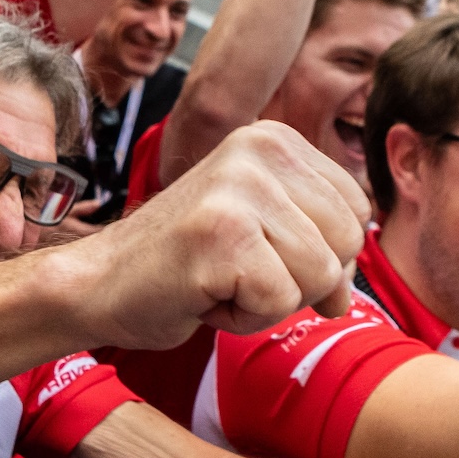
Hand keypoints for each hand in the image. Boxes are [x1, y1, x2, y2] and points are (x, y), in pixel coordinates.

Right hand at [59, 121, 369, 347]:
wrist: (100, 283)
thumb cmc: (183, 264)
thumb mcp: (264, 234)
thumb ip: (318, 245)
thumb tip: (345, 294)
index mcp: (276, 139)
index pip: (357, 211)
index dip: (319, 253)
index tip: (259, 252)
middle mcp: (260, 150)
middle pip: (346, 244)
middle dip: (299, 279)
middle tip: (236, 270)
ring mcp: (239, 188)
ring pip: (319, 276)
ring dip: (270, 300)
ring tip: (220, 279)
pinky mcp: (221, 233)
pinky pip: (280, 302)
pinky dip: (244, 317)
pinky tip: (204, 293)